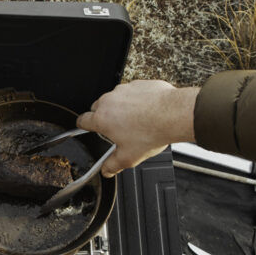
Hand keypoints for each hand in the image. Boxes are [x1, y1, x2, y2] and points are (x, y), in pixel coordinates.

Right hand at [76, 81, 198, 176]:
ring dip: (120, 108)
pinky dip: (135, 100)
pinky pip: (131, 92)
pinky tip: (146, 111)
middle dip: (104, 117)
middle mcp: (109, 101)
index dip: (83, 126)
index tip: (86, 127)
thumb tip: (106, 170)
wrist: (173, 114)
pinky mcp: (138, 84)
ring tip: (135, 121)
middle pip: (98, 108)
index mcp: (102, 119)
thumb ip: (112, 165)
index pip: (82, 120)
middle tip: (116, 129)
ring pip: (115, 99)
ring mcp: (124, 90)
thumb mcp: (129, 157)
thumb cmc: (151, 132)